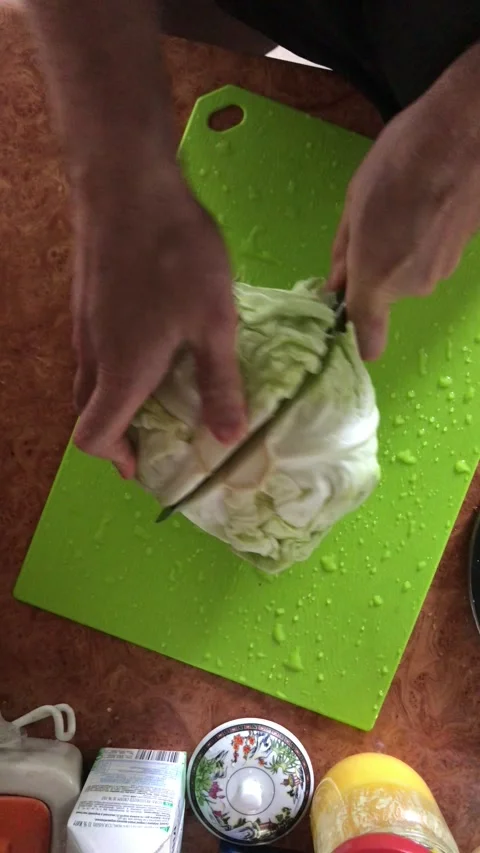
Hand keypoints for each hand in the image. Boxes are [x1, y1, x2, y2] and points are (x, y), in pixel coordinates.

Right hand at [72, 168, 246, 478]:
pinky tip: (152, 341)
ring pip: (91, 380)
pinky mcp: (87, 298)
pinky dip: (116, 366)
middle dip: (119, 432)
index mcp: (121, 373)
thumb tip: (228, 439)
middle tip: (158, 433)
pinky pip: (95, 349)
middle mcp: (93, 355)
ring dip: (118, 398)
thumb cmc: (175, 255)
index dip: (116, 458)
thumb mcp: (213, 322)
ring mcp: (84, 324)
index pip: (94, 437)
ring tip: (161, 391)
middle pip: (89, 412)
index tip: (144, 465)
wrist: (127, 183)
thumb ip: (219, 383)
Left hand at [328, 71, 479, 359]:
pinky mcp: (465, 252)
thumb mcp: (354, 203)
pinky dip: (426, 237)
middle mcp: (413, 287)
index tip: (349, 321)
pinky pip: (432, 255)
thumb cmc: (398, 162)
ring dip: (403, 249)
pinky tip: (427, 202)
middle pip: (387, 292)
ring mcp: (443, 270)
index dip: (359, 337)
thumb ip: (343, 252)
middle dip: (376, 267)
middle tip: (373, 223)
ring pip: (411, 272)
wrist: (465, 132)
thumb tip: (336, 283)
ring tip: (405, 204)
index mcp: (376, 279)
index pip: (368, 336)